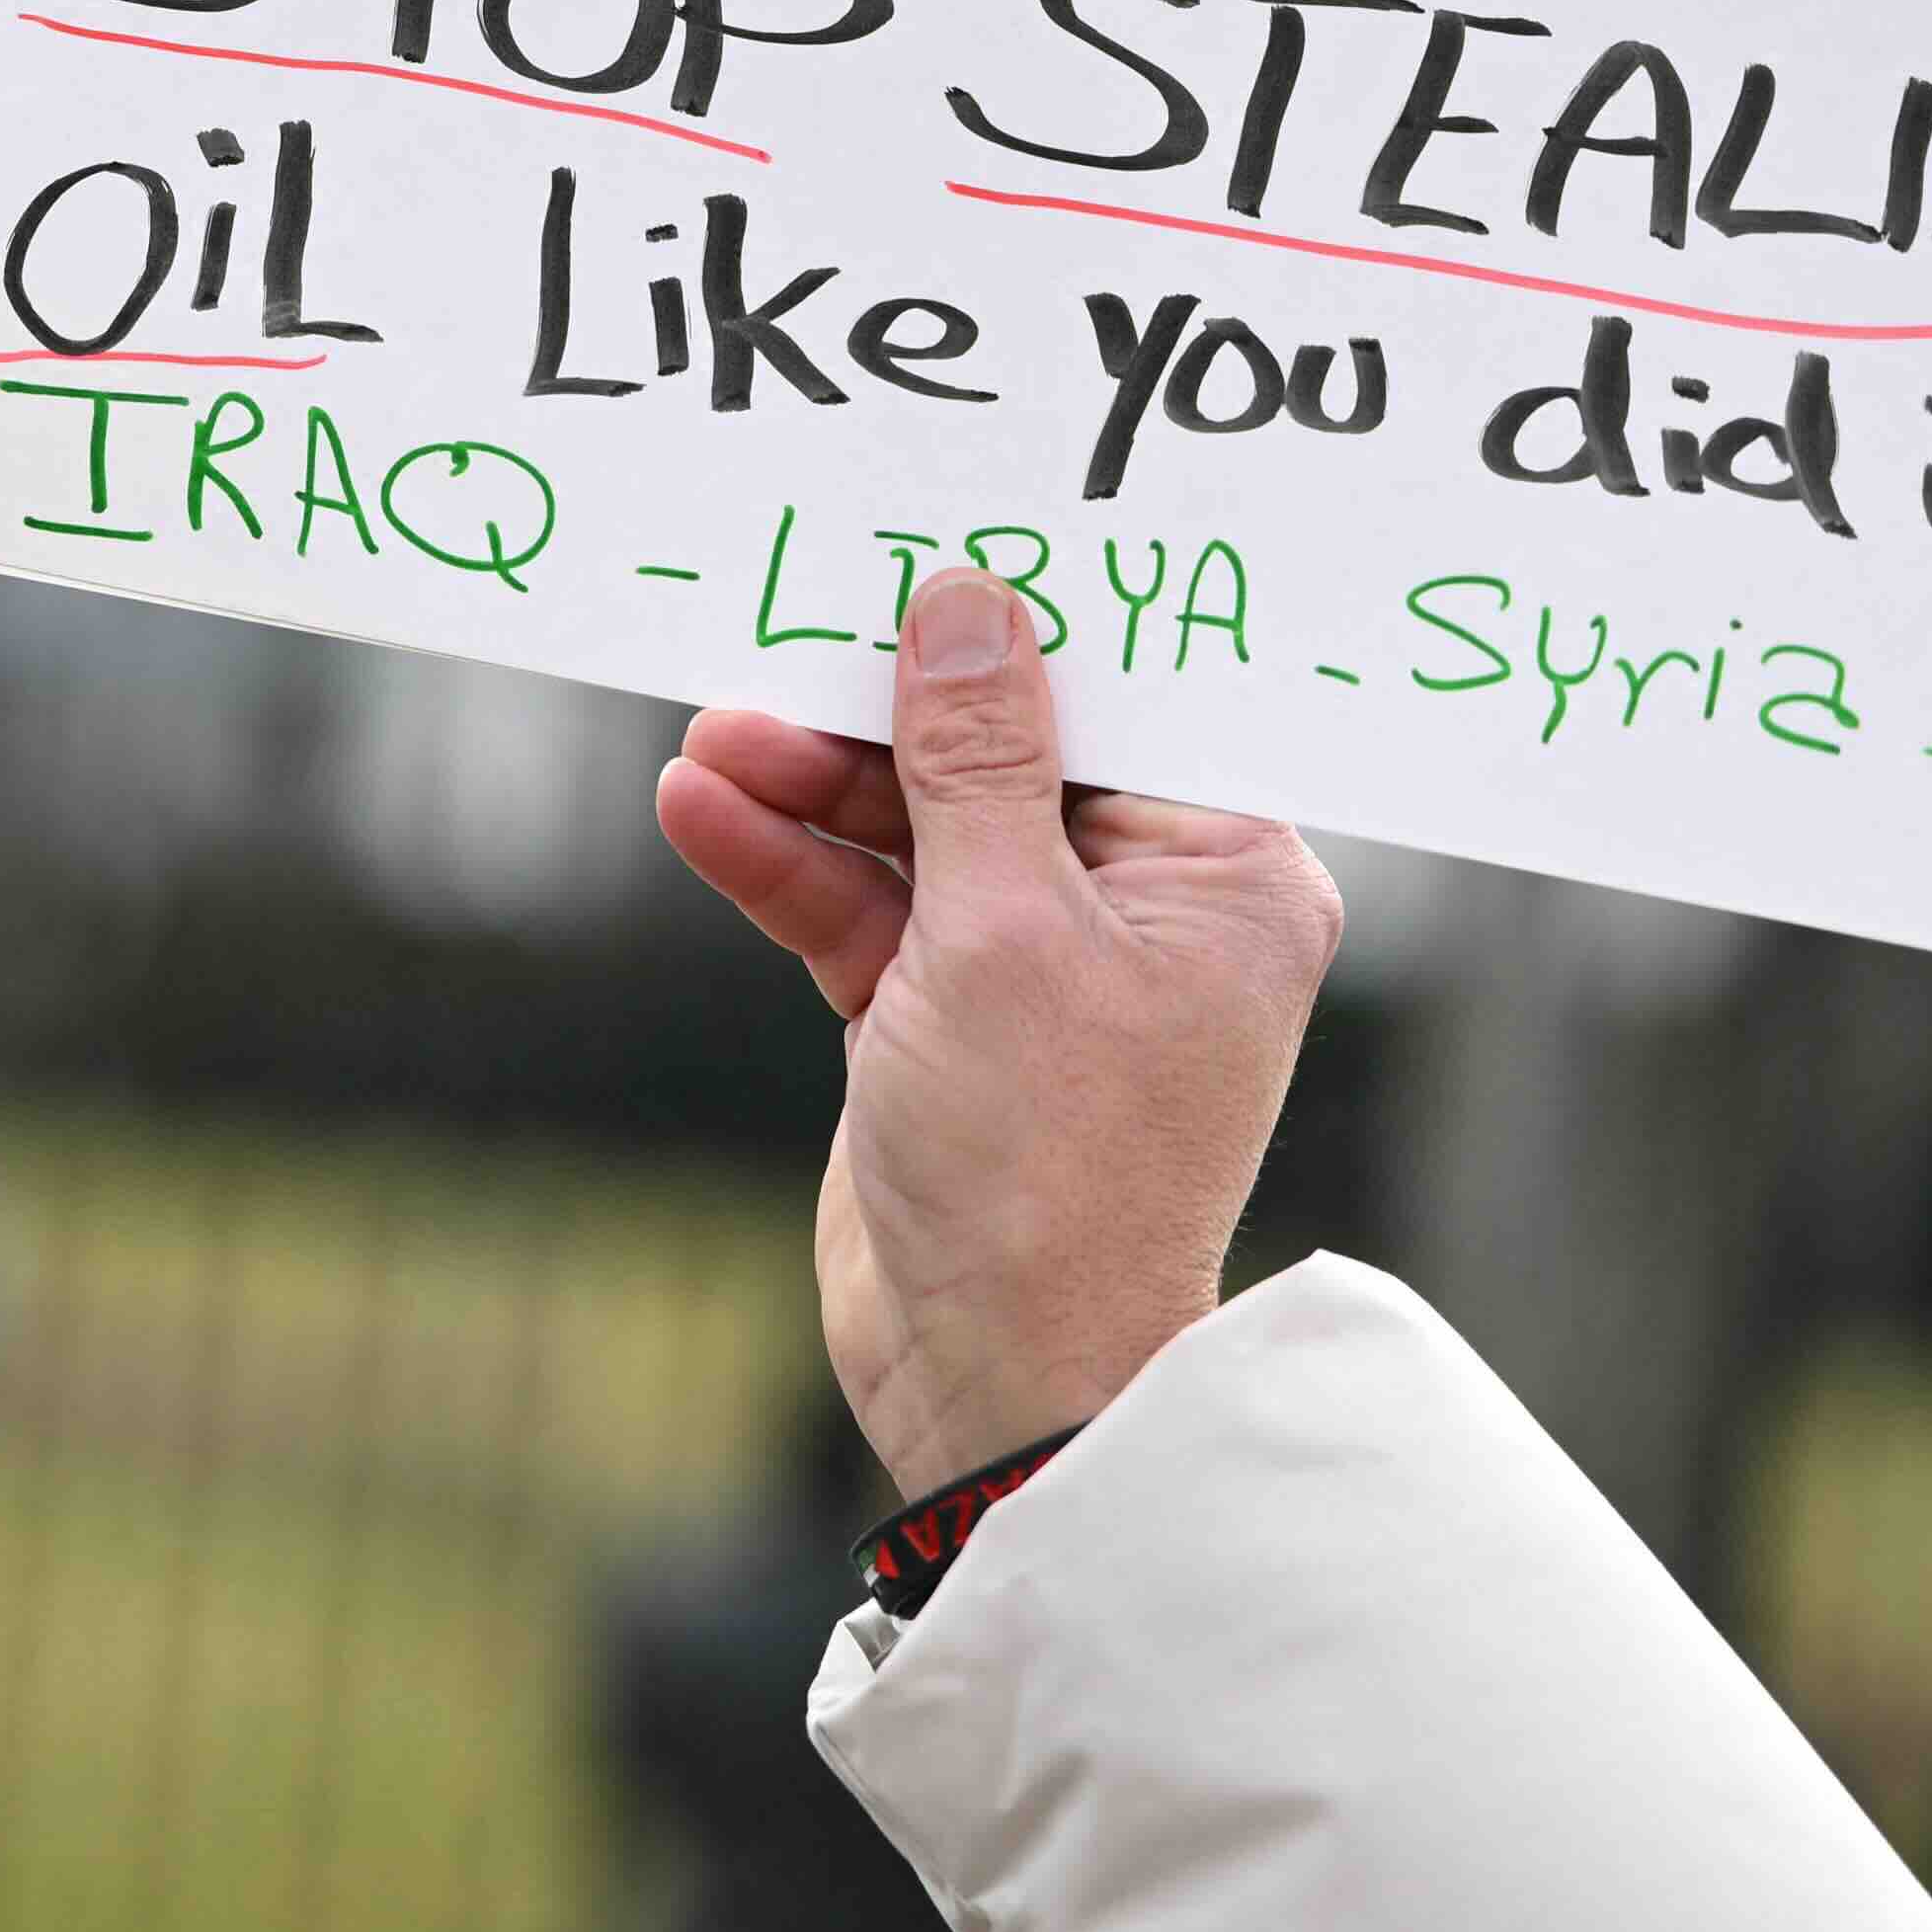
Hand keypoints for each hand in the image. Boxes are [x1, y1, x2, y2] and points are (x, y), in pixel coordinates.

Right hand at [655, 565, 1344, 1500]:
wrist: (996, 1377)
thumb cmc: (1049, 1165)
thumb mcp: (1001, 926)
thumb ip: (973, 754)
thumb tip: (965, 600)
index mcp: (1226, 878)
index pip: (1118, 706)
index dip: (1014, 634)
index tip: (918, 554)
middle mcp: (1149, 911)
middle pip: (1002, 757)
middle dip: (878, 718)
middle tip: (775, 647)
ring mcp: (1043, 967)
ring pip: (916, 830)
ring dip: (811, 790)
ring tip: (708, 743)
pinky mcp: (950, 1018)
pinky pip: (868, 909)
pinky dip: (791, 867)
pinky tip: (705, 812)